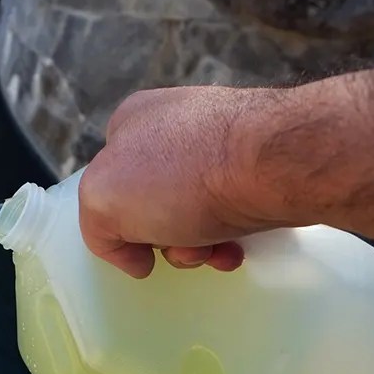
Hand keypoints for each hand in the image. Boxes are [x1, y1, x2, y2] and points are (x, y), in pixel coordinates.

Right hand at [78, 86, 293, 277]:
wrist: (277, 165)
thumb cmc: (185, 177)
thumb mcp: (103, 200)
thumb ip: (97, 225)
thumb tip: (134, 252)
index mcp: (131, 120)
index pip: (110, 182)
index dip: (119, 221)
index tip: (140, 246)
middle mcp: (174, 124)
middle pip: (153, 202)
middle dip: (165, 239)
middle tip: (185, 250)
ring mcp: (222, 139)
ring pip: (195, 211)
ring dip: (200, 244)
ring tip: (218, 251)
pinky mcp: (262, 158)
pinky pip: (235, 206)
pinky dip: (232, 233)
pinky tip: (240, 245)